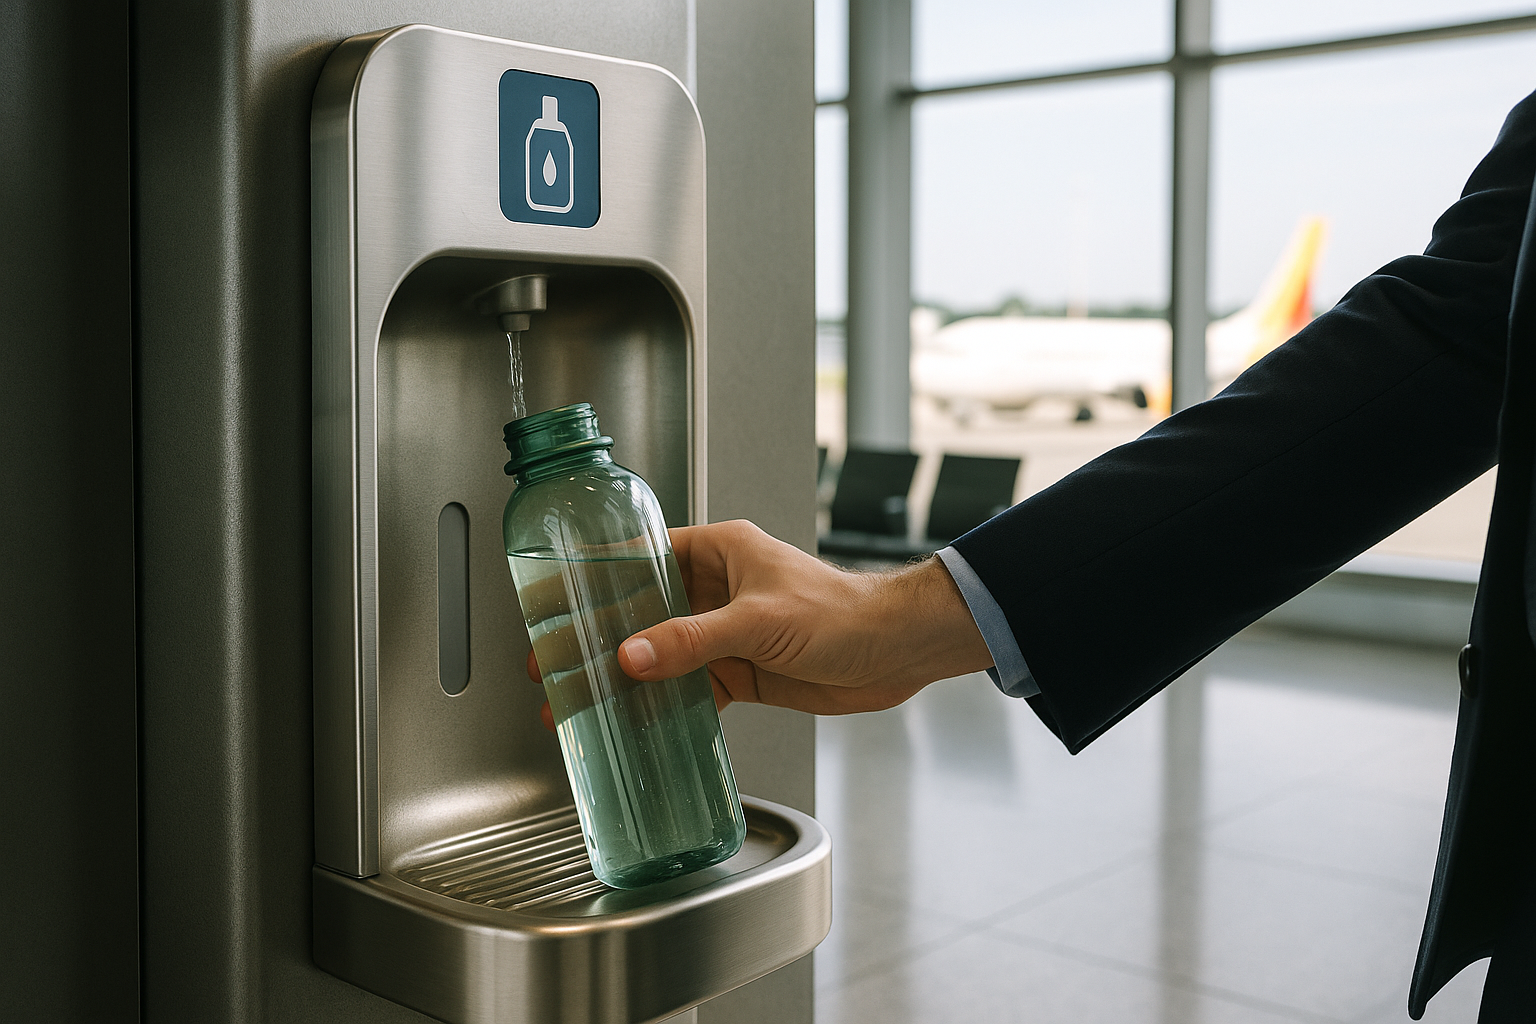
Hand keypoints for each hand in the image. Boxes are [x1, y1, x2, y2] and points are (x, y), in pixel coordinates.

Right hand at [527, 520, 993, 725]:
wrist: (896, 652)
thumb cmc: (844, 613)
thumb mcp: (759, 622)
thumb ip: (693, 640)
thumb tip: (633, 655)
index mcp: (720, 552)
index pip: (641, 557)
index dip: (595, 579)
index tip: (555, 598)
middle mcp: (719, 589)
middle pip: (643, 611)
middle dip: (599, 638)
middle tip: (552, 662)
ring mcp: (728, 633)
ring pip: (662, 654)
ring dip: (626, 679)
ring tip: (580, 701)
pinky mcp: (743, 671)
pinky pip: (691, 688)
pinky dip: (664, 707)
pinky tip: (636, 724)